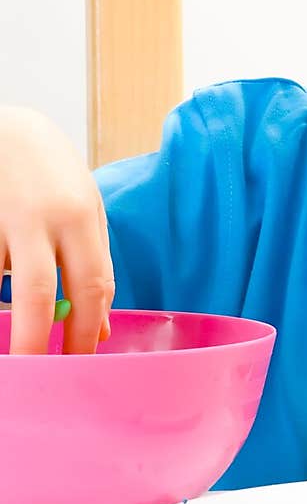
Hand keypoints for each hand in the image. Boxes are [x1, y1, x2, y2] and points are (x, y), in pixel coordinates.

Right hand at [0, 107, 113, 353]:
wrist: (7, 127)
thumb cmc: (54, 174)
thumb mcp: (87, 210)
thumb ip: (94, 267)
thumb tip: (99, 330)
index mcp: (80, 217)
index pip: (91, 287)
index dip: (85, 333)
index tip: (80, 367)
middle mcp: (39, 218)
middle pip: (37, 296)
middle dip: (36, 344)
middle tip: (37, 376)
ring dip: (4, 315)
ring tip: (13, 338)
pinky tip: (2, 291)